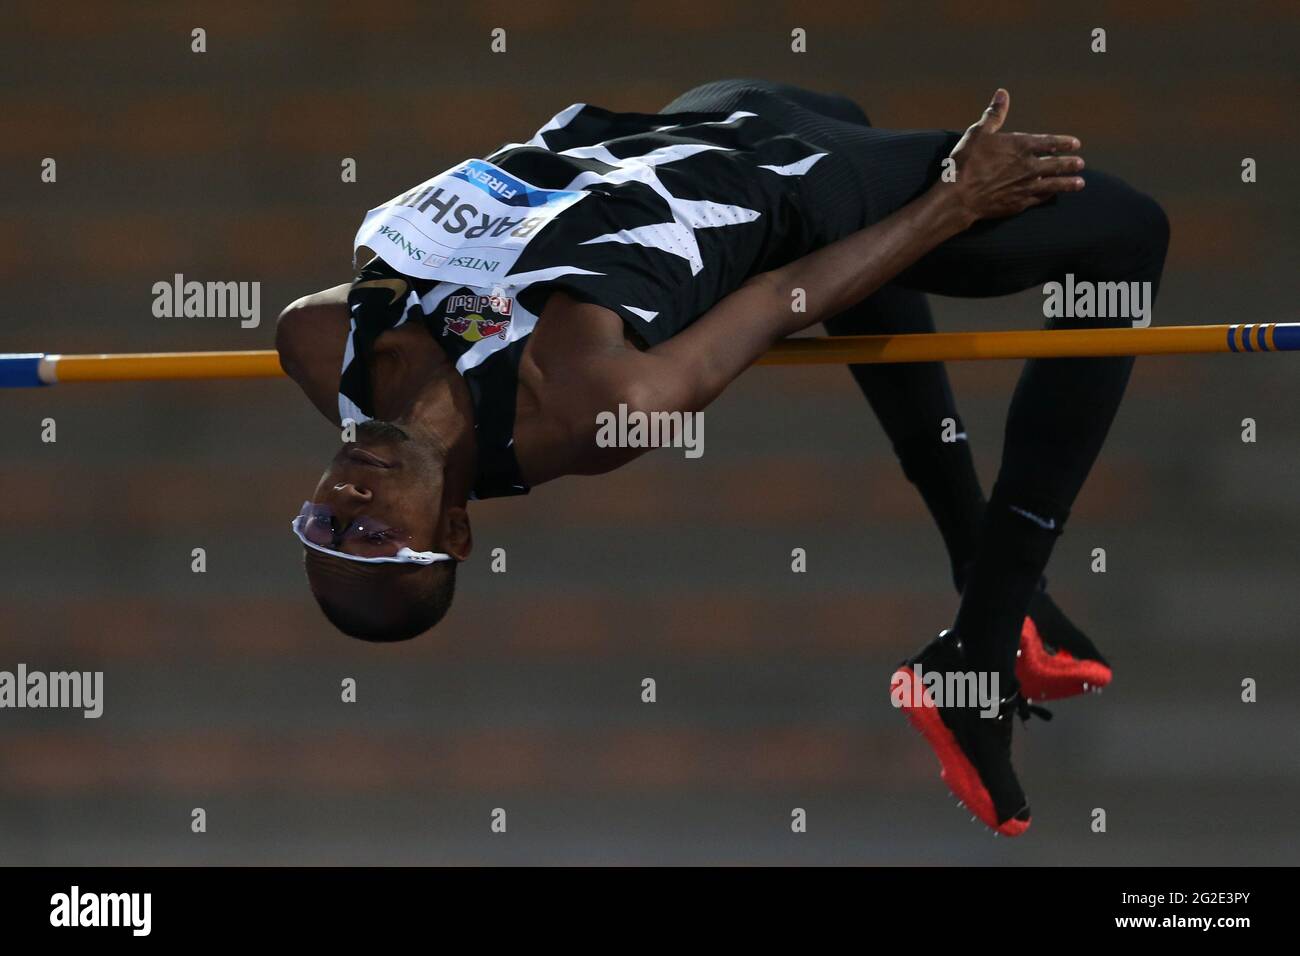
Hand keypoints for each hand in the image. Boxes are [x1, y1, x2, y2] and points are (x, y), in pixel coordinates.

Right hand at [944, 88, 1084, 222]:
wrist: (960, 196)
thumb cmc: (967, 162)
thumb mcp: (978, 133)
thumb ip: (994, 114)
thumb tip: (1002, 93)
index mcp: (1021, 146)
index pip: (1050, 143)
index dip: (1064, 143)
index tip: (1075, 144)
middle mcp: (1029, 166)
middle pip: (1056, 165)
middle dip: (1070, 164)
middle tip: (1080, 163)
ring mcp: (1026, 186)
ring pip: (1054, 184)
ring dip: (1068, 183)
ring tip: (1080, 183)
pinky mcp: (1019, 203)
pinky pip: (1040, 198)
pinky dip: (1049, 195)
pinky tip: (1053, 195)